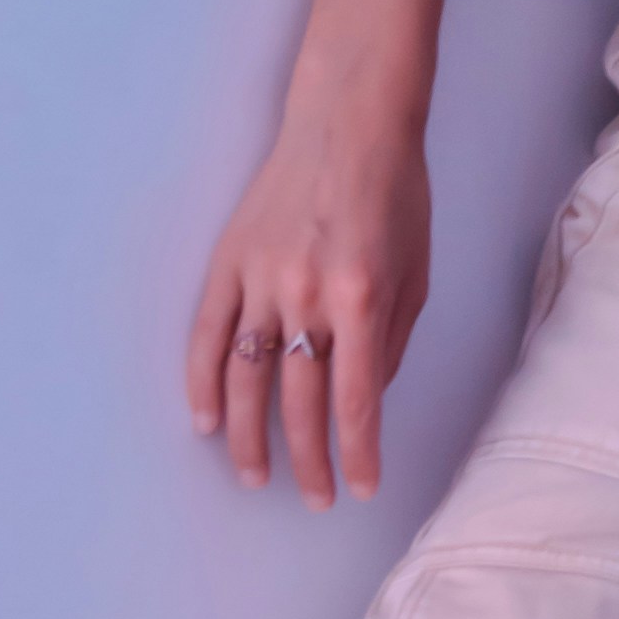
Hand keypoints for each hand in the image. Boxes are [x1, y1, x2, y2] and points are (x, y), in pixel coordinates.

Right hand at [185, 90, 432, 504]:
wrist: (349, 120)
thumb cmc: (395, 194)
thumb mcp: (416, 272)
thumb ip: (390, 341)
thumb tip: (365, 400)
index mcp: (361, 298)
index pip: (355, 400)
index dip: (356, 454)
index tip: (360, 488)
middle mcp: (307, 294)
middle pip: (299, 401)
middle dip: (308, 460)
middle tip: (313, 498)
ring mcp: (262, 278)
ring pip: (246, 377)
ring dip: (248, 436)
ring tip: (254, 476)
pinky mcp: (229, 261)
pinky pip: (208, 333)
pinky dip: (203, 380)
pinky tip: (206, 420)